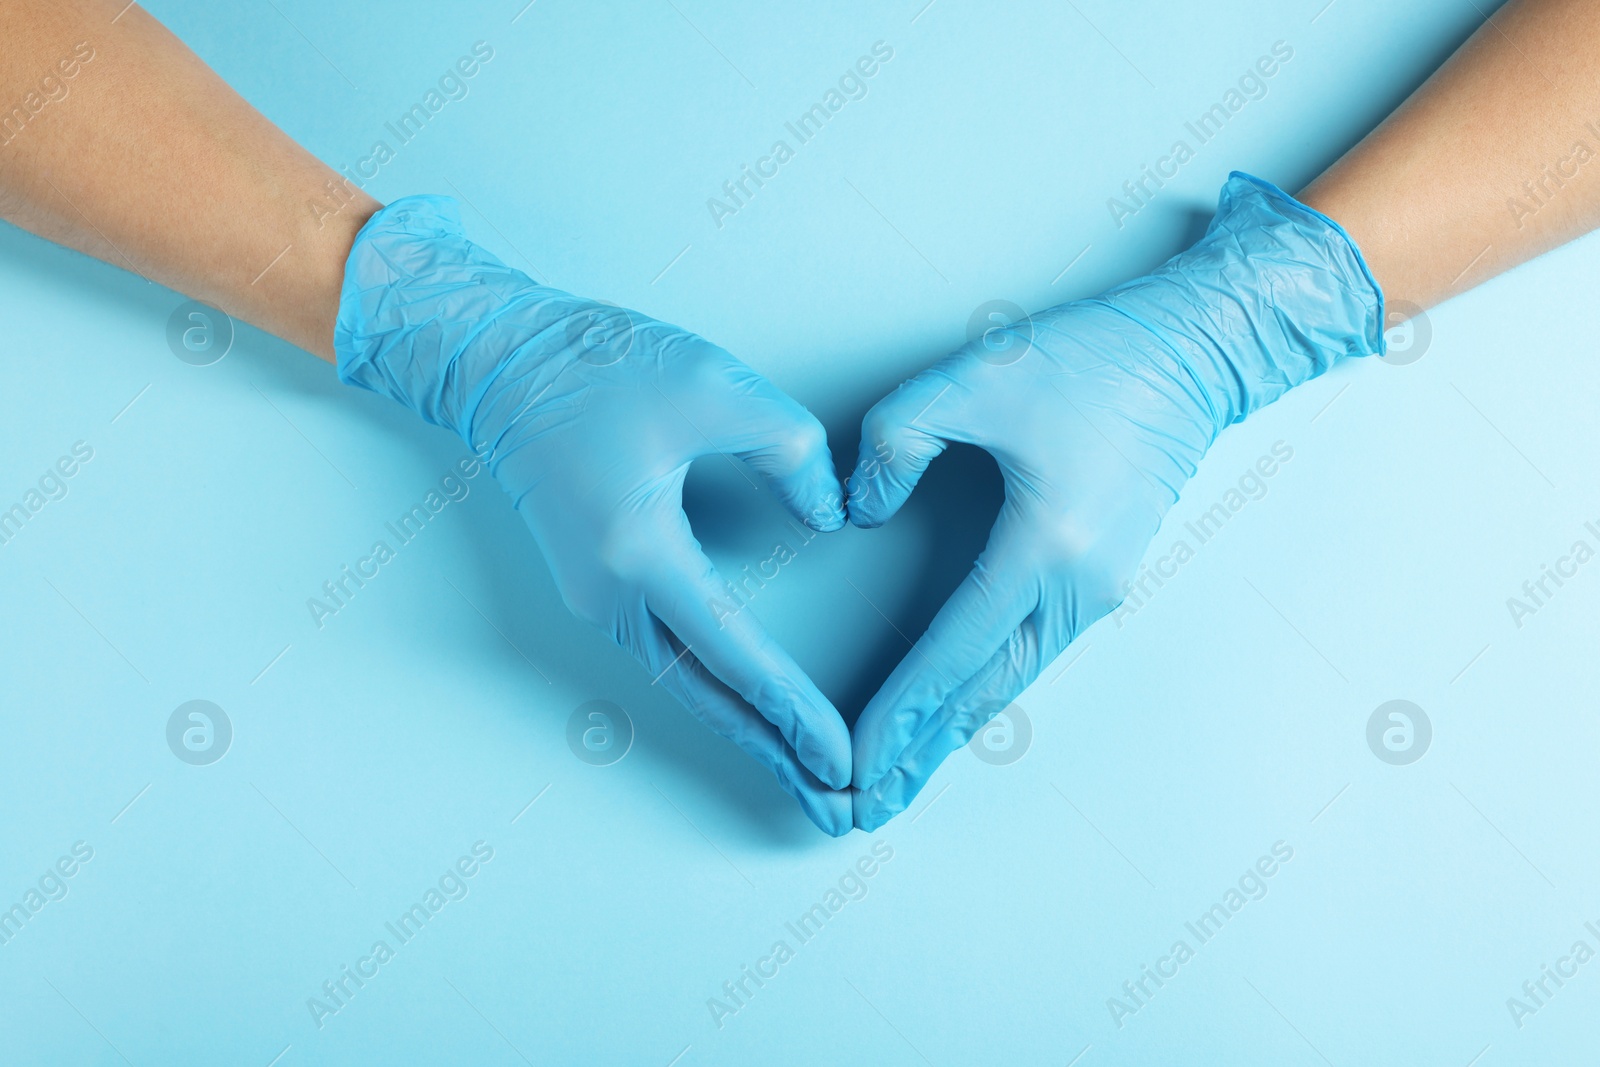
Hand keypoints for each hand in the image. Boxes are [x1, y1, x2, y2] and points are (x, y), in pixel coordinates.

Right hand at [335, 196, 852, 834]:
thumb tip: (829, 519)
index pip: (733, 652)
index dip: (792, 709)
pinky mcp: (597, 586)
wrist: (500, 360)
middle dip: (773, 755)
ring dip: (745, 729)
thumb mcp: (717, 387)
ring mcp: (595, 597)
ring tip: (802, 771)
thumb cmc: (597, 367)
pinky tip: (750, 709)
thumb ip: (793, 453)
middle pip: (704, 698)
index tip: (839, 757)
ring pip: (682, 685)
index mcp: (637, 552)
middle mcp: (609, 594)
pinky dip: (715, 692)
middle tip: (833, 806)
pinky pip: (664, 658)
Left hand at [846, 173, 1384, 829]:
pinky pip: (1032, 655)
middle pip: (986, 692)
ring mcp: (1100, 592)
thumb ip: (897, 438)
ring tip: (901, 782)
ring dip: (952, 732)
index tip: (857, 757)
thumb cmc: (1095, 360)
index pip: (956, 646)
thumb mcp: (977, 376)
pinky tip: (954, 715)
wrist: (1194, 355)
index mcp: (1049, 543)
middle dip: (921, 753)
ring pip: (1011, 682)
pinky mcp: (1102, 582)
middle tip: (863, 808)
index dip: (901, 706)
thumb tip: (859, 511)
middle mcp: (1081, 586)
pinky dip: (984, 692)